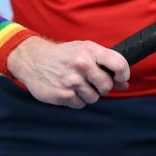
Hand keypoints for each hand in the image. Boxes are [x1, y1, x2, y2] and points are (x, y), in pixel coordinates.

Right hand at [6, 36, 129, 108]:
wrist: (32, 59)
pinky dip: (75, 100)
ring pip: (93, 98)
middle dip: (102, 87)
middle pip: (106, 86)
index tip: (120, 79)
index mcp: (89, 51)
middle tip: (92, 82)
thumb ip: (104, 65)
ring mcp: (71, 82)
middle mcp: (82, 65)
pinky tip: (67, 90)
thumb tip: (124, 84)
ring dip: (87, 95)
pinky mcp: (62, 95)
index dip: (123, 74)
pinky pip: (80, 104)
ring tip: (75, 85)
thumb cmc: (61, 55)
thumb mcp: (83, 51)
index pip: (119, 64)